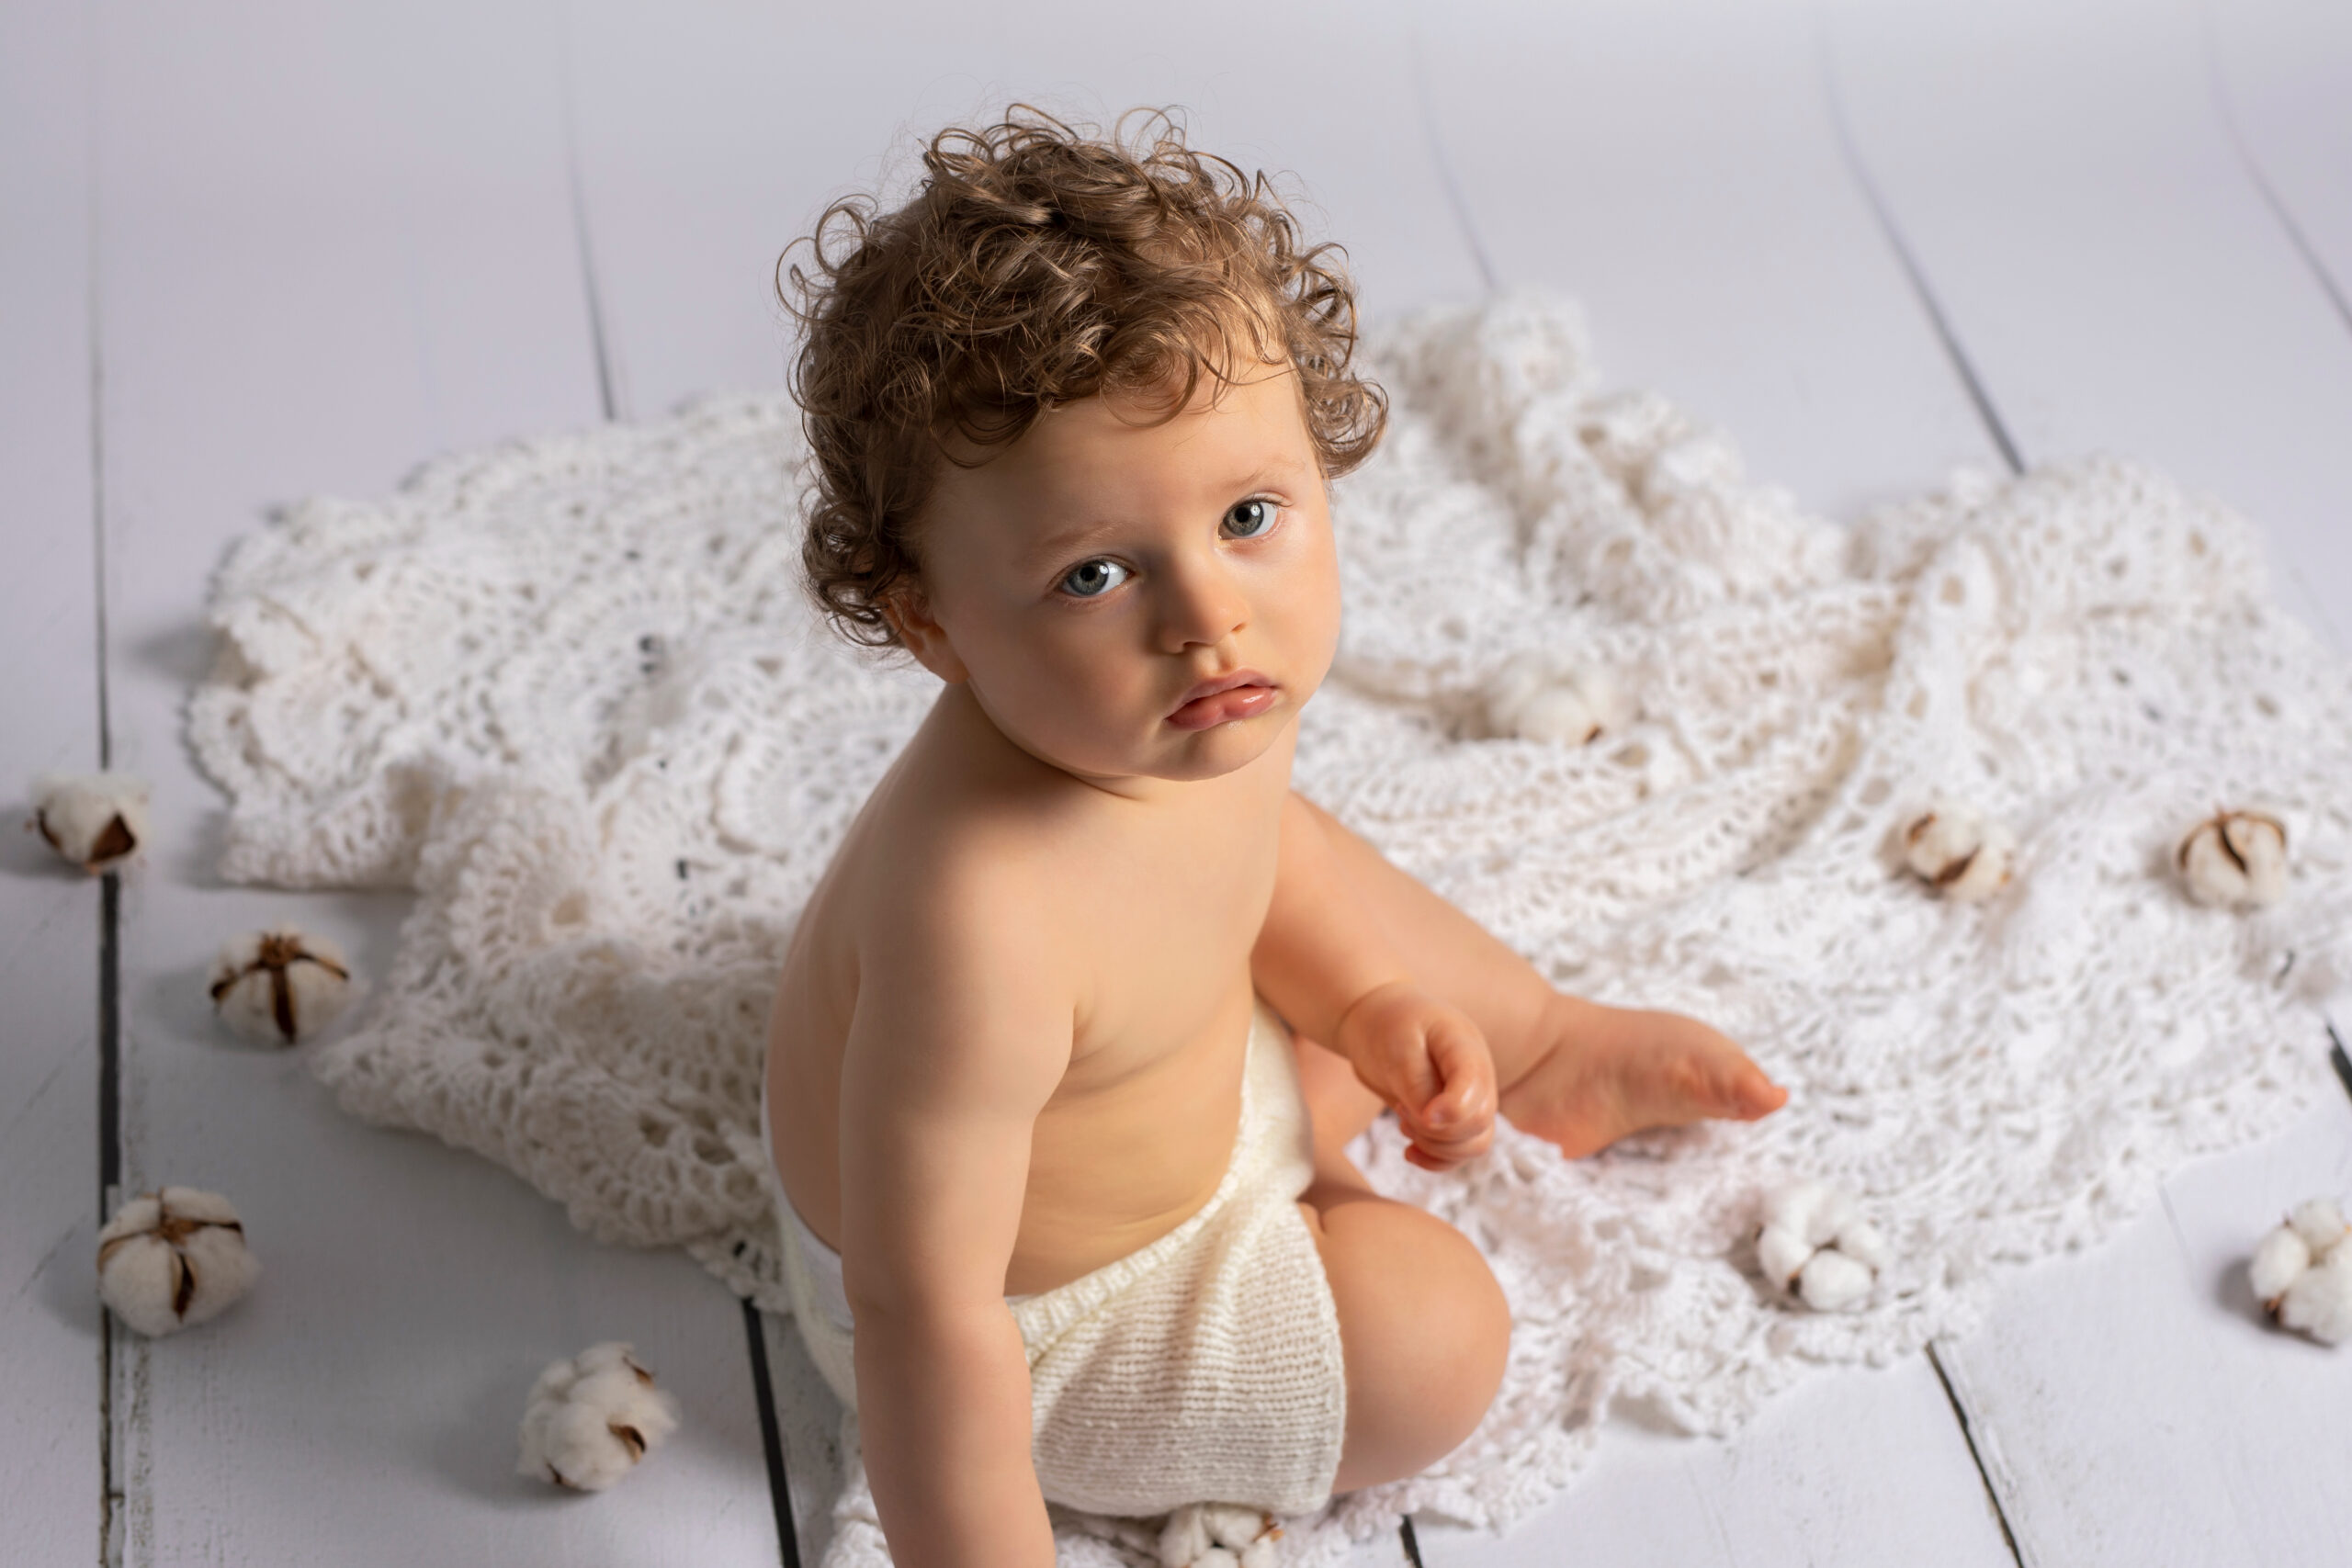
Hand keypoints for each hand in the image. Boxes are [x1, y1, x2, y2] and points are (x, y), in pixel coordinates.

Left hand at [1331, 980, 1497, 1170]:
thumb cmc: (1387, 1026)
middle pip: (1480, 1122)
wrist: (1378, 1021)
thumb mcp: (1397, 1047)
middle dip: (1436, 1131)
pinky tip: (1409, 1151)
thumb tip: (1433, 1123)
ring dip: (1435, 1147)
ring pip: (1476, 1143)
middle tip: (1401, 1110)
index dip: (1452, 1110)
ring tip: (1403, 1122)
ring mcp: (1471, 1097)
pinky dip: (1436, 1159)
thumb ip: (1417, 1085)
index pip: (1476, 1087)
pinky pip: (1461, 1152)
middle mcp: (1478, 1075)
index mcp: (1466, 1047)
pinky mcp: (1456, 1116)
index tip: (1420, 1114)